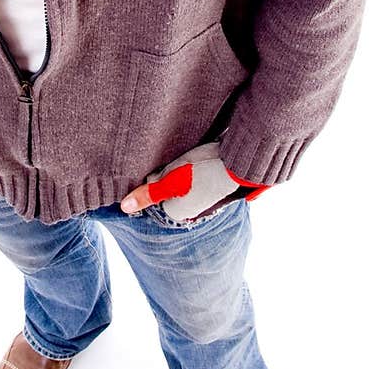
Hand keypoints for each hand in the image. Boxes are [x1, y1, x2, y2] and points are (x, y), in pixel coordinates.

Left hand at [119, 141, 266, 216]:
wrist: (244, 160)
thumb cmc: (205, 171)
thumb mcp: (171, 179)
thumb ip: (148, 194)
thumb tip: (124, 208)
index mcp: (177, 213)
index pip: (153, 192)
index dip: (154, 177)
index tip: (160, 166)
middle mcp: (191, 209)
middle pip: (167, 186)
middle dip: (167, 174)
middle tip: (173, 160)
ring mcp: (204, 196)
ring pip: (180, 179)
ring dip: (179, 168)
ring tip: (184, 157)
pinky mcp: (214, 181)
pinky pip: (194, 174)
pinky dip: (192, 165)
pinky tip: (195, 155)